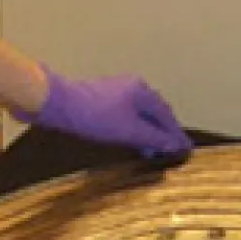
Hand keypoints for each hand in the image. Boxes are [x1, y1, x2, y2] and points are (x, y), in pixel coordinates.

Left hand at [14, 66, 192, 157]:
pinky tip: (128, 140)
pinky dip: (132, 129)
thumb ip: (154, 139)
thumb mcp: (129, 131)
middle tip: (170, 152)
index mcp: (142, 91)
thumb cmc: (93, 116)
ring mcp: (114, 91)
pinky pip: (124, 115)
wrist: (55, 104)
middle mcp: (131, 87)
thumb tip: (175, 145)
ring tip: (150, 152)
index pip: (166, 115)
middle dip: (162, 133)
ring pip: (138, 114)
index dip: (175, 134)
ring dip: (146, 132)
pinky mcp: (99, 100)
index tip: (185, 149)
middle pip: (153, 113)